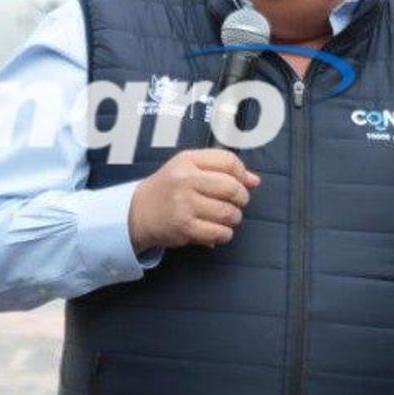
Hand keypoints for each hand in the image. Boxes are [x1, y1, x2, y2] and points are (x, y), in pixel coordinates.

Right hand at [128, 149, 259, 252]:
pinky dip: (224, 234)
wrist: (139, 211)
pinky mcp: (184, 227)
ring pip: (228, 212)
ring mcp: (184, 204)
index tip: (242, 182)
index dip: (242, 173)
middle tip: (236, 203)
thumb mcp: (190, 168)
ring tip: (227, 218)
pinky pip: (218, 232)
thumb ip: (222, 170)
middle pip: (232, 187)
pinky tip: (218, 231)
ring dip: (234, 218)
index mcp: (188, 160)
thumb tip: (254, 181)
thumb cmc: (170, 188)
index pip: (229, 161)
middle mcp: (186, 180)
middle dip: (241, 198)